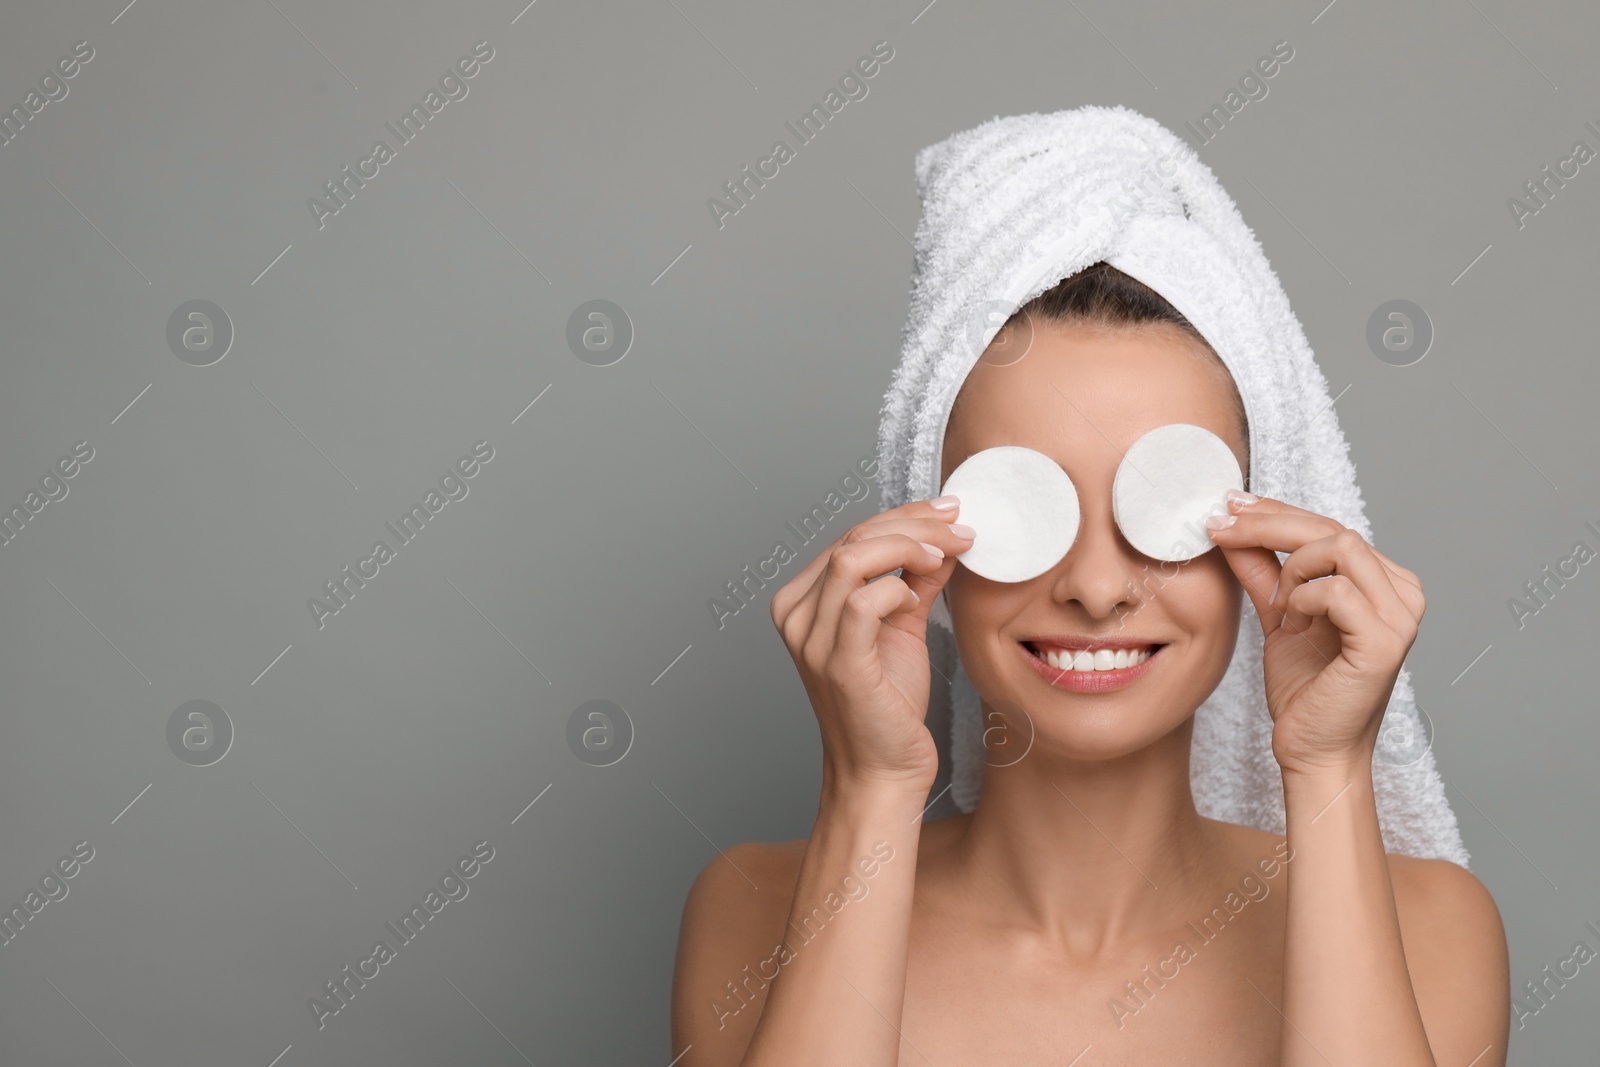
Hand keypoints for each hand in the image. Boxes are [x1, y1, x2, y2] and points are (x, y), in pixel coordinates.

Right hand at [769, 497, 975, 793]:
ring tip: (946, 556)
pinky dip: (898, 589)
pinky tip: (918, 600)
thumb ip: (916, 581)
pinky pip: (864, 601)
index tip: (949, 512)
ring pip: (853, 558)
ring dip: (908, 547)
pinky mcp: (837, 662)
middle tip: (959, 528)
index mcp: (804, 601)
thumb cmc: (887, 706)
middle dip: (914, 524)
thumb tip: (944, 539)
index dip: (903, 515)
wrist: (882, 769)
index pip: (851, 535)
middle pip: (852, 538)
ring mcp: (811, 639)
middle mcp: (797, 615)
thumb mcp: (903, 627)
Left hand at [1204, 492, 1426, 776]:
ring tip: (1278, 606)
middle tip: (1221, 524)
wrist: (1312, 751)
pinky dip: (1304, 597)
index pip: (1330, 527)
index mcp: (1383, 583)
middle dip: (1268, 522)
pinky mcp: (1386, 641)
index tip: (1229, 505)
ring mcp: (1401, 616)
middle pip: (1334, 528)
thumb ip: (1263, 572)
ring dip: (1293, 568)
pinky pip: (1338, 589)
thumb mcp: (1279, 616)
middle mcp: (1402, 593)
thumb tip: (1231, 527)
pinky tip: (1292, 622)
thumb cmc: (1305, 691)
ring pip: (1341, 546)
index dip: (1277, 511)